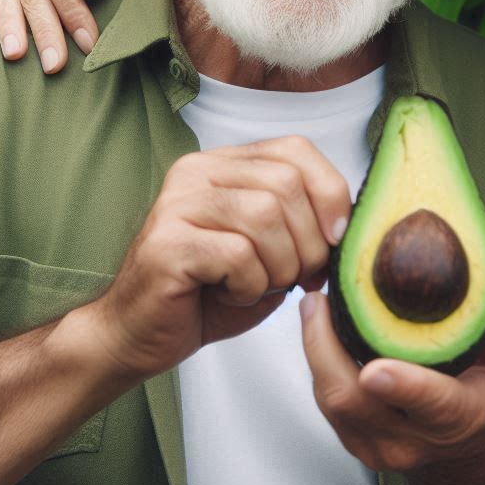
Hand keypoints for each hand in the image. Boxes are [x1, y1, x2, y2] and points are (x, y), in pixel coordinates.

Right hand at [85, 136, 349, 381]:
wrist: (138, 336)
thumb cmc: (209, 293)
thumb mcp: (270, 249)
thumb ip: (303, 223)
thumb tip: (346, 224)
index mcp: (225, 163)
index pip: (296, 149)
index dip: (330, 193)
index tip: (336, 239)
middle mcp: (197, 171)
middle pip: (287, 184)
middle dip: (309, 241)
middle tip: (298, 277)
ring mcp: (177, 203)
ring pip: (265, 216)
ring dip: (280, 265)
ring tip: (262, 285)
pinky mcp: (166, 243)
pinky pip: (238, 255)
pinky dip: (251, 286)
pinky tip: (232, 295)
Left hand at [300, 289, 484, 473]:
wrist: (461, 444)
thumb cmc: (483, 391)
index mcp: (458, 417)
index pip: (433, 404)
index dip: (404, 387)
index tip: (378, 368)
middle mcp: (412, 439)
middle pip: (357, 404)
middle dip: (327, 352)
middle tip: (321, 300)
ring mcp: (376, 443)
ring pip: (333, 400)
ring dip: (316, 349)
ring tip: (316, 304)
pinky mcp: (350, 436)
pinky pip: (325, 397)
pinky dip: (317, 358)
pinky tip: (319, 324)